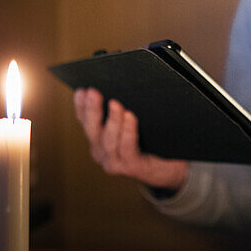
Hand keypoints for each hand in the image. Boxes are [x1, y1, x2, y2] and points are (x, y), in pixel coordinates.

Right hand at [72, 87, 187, 189]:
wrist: (169, 166)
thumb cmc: (150, 140)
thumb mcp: (131, 122)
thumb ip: (121, 109)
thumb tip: (118, 83)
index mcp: (98, 139)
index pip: (85, 121)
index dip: (81, 106)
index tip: (82, 90)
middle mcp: (102, 152)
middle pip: (92, 130)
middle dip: (92, 110)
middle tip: (94, 92)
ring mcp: (115, 162)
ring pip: (108, 141)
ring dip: (112, 121)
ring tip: (115, 104)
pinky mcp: (131, 167)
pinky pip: (128, 149)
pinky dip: (128, 132)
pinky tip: (130, 117)